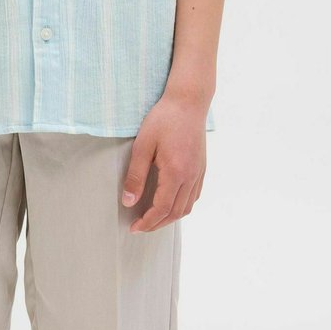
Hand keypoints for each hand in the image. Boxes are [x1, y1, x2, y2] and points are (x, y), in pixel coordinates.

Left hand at [121, 92, 206, 232]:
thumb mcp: (143, 145)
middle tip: (141, 227)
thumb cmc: (163, 119)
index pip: (162, 208)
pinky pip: (194, 195)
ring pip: (187, 207)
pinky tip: (171, 202)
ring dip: (171, 217)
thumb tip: (128, 202)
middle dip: (158, 224)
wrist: (188, 102)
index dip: (147, 222)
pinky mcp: (201, 167)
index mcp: (176, 173)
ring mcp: (199, 172)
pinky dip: (182, 205)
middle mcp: (191, 177)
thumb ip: (136, 175)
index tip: (134, 228)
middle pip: (176, 213)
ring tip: (154, 218)